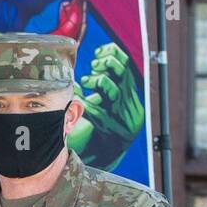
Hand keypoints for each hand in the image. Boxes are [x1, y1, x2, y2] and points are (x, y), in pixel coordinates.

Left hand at [75, 43, 144, 165]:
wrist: (108, 154)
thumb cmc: (104, 125)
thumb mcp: (111, 104)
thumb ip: (108, 84)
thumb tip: (99, 57)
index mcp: (130, 97)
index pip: (127, 66)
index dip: (114, 54)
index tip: (99, 52)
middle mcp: (129, 104)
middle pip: (123, 73)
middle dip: (108, 64)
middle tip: (94, 64)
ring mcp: (119, 115)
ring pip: (113, 90)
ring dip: (98, 81)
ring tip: (86, 81)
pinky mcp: (107, 127)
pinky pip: (96, 109)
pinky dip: (84, 100)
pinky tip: (77, 95)